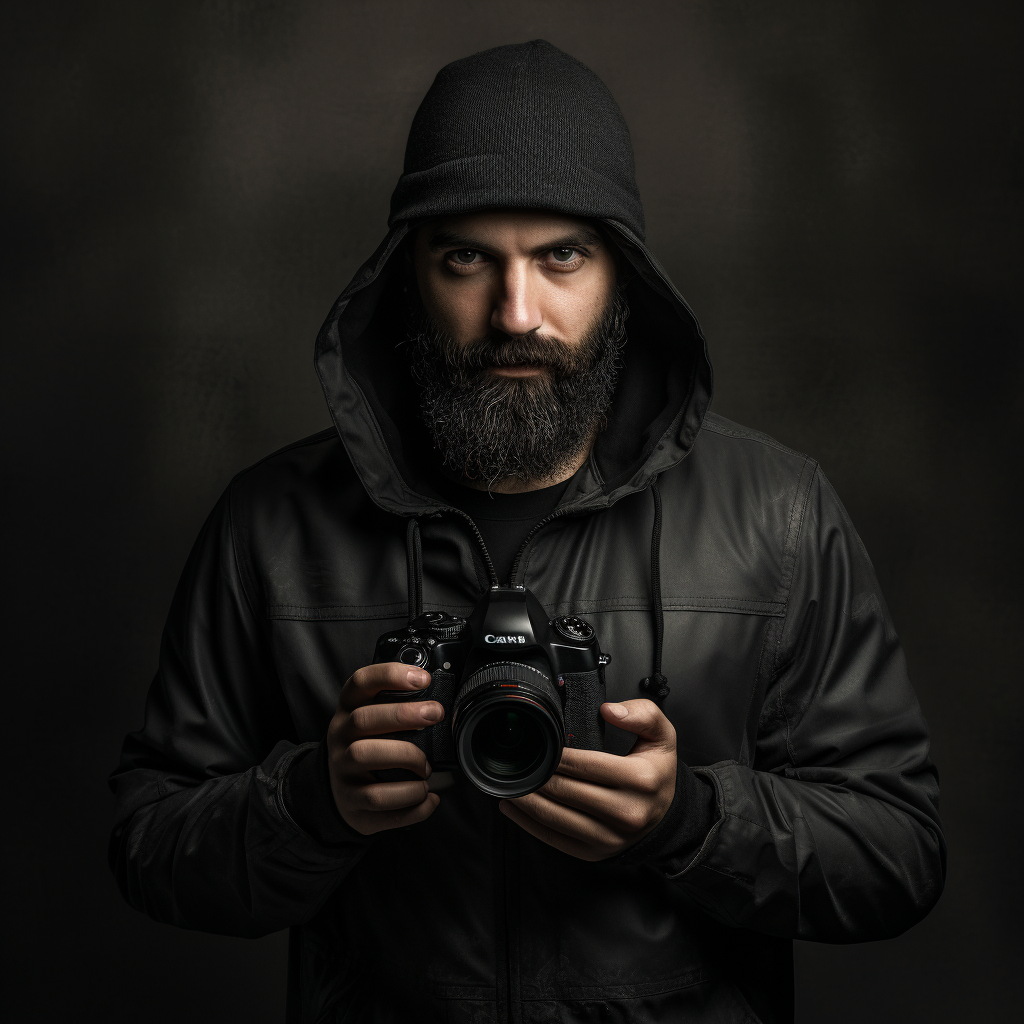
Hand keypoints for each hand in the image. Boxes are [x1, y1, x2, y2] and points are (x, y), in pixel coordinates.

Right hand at [326, 662, 444, 834]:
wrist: (341, 793)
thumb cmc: (369, 749)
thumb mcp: (373, 723)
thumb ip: (396, 708)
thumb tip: (440, 700)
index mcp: (348, 710)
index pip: (360, 682)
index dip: (390, 675)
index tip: (423, 678)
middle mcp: (340, 737)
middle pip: (363, 719)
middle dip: (403, 714)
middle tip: (435, 713)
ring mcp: (341, 770)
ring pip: (365, 755)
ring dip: (406, 757)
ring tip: (426, 767)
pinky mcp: (351, 801)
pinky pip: (378, 799)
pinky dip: (410, 799)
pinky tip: (428, 796)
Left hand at [498, 699, 676, 861]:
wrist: (666, 816)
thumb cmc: (657, 773)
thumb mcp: (662, 736)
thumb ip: (642, 714)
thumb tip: (609, 710)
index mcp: (641, 780)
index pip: (585, 764)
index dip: (557, 754)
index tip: (539, 744)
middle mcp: (626, 813)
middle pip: (565, 790)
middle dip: (536, 774)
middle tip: (517, 760)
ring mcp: (609, 838)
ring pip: (554, 816)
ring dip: (525, 798)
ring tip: (510, 781)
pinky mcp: (594, 853)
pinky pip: (553, 839)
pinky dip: (528, 823)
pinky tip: (513, 807)